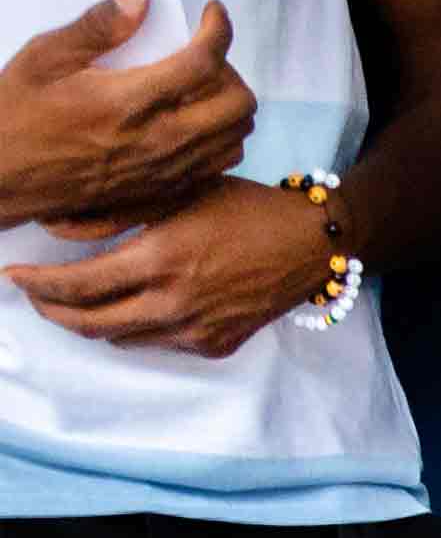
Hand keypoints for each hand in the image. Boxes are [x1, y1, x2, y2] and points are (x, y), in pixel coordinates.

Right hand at [0, 0, 250, 229]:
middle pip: (239, 103)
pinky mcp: (163, 190)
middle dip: (231, 68)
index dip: (219, 30)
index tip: (211, 13)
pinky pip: (219, 163)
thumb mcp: (45, 58)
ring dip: (229, 104)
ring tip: (197, 86)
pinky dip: (220, 136)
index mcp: (129, 102)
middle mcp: (158, 141)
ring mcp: (166, 170)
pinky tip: (192, 119)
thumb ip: (98, 26)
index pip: (204, 62)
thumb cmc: (16, 113)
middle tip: (201, 52)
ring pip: (237, 136)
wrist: (2, 176)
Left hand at [10, 176, 330, 357]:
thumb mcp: (178, 192)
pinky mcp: (215, 345)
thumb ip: (114, 211)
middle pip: (89, 322)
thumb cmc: (245, 206)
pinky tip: (135, 306)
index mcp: (160, 259)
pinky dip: (135, 328)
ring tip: (78, 300)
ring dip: (90, 321)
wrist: (314, 243)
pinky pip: (157, 344)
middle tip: (34, 294)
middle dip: (51, 310)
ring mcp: (196, 329)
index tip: (16, 276)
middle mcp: (175, 302)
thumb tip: (55, 228)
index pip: (77, 284)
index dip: (38, 284)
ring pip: (119, 339)